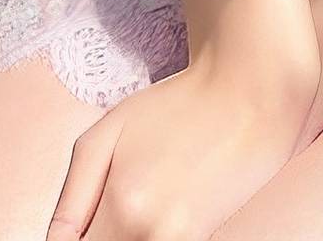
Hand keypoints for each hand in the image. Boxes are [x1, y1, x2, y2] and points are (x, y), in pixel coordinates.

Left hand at [46, 44, 319, 240]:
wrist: (251, 95)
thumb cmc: (176, 107)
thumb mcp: (108, 133)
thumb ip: (71, 199)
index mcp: (122, 208)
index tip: (80, 228)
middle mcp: (154, 236)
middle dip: (98, 238)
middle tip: (108, 213)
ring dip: (124, 239)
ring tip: (135, 209)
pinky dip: (149, 238)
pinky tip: (158, 214)